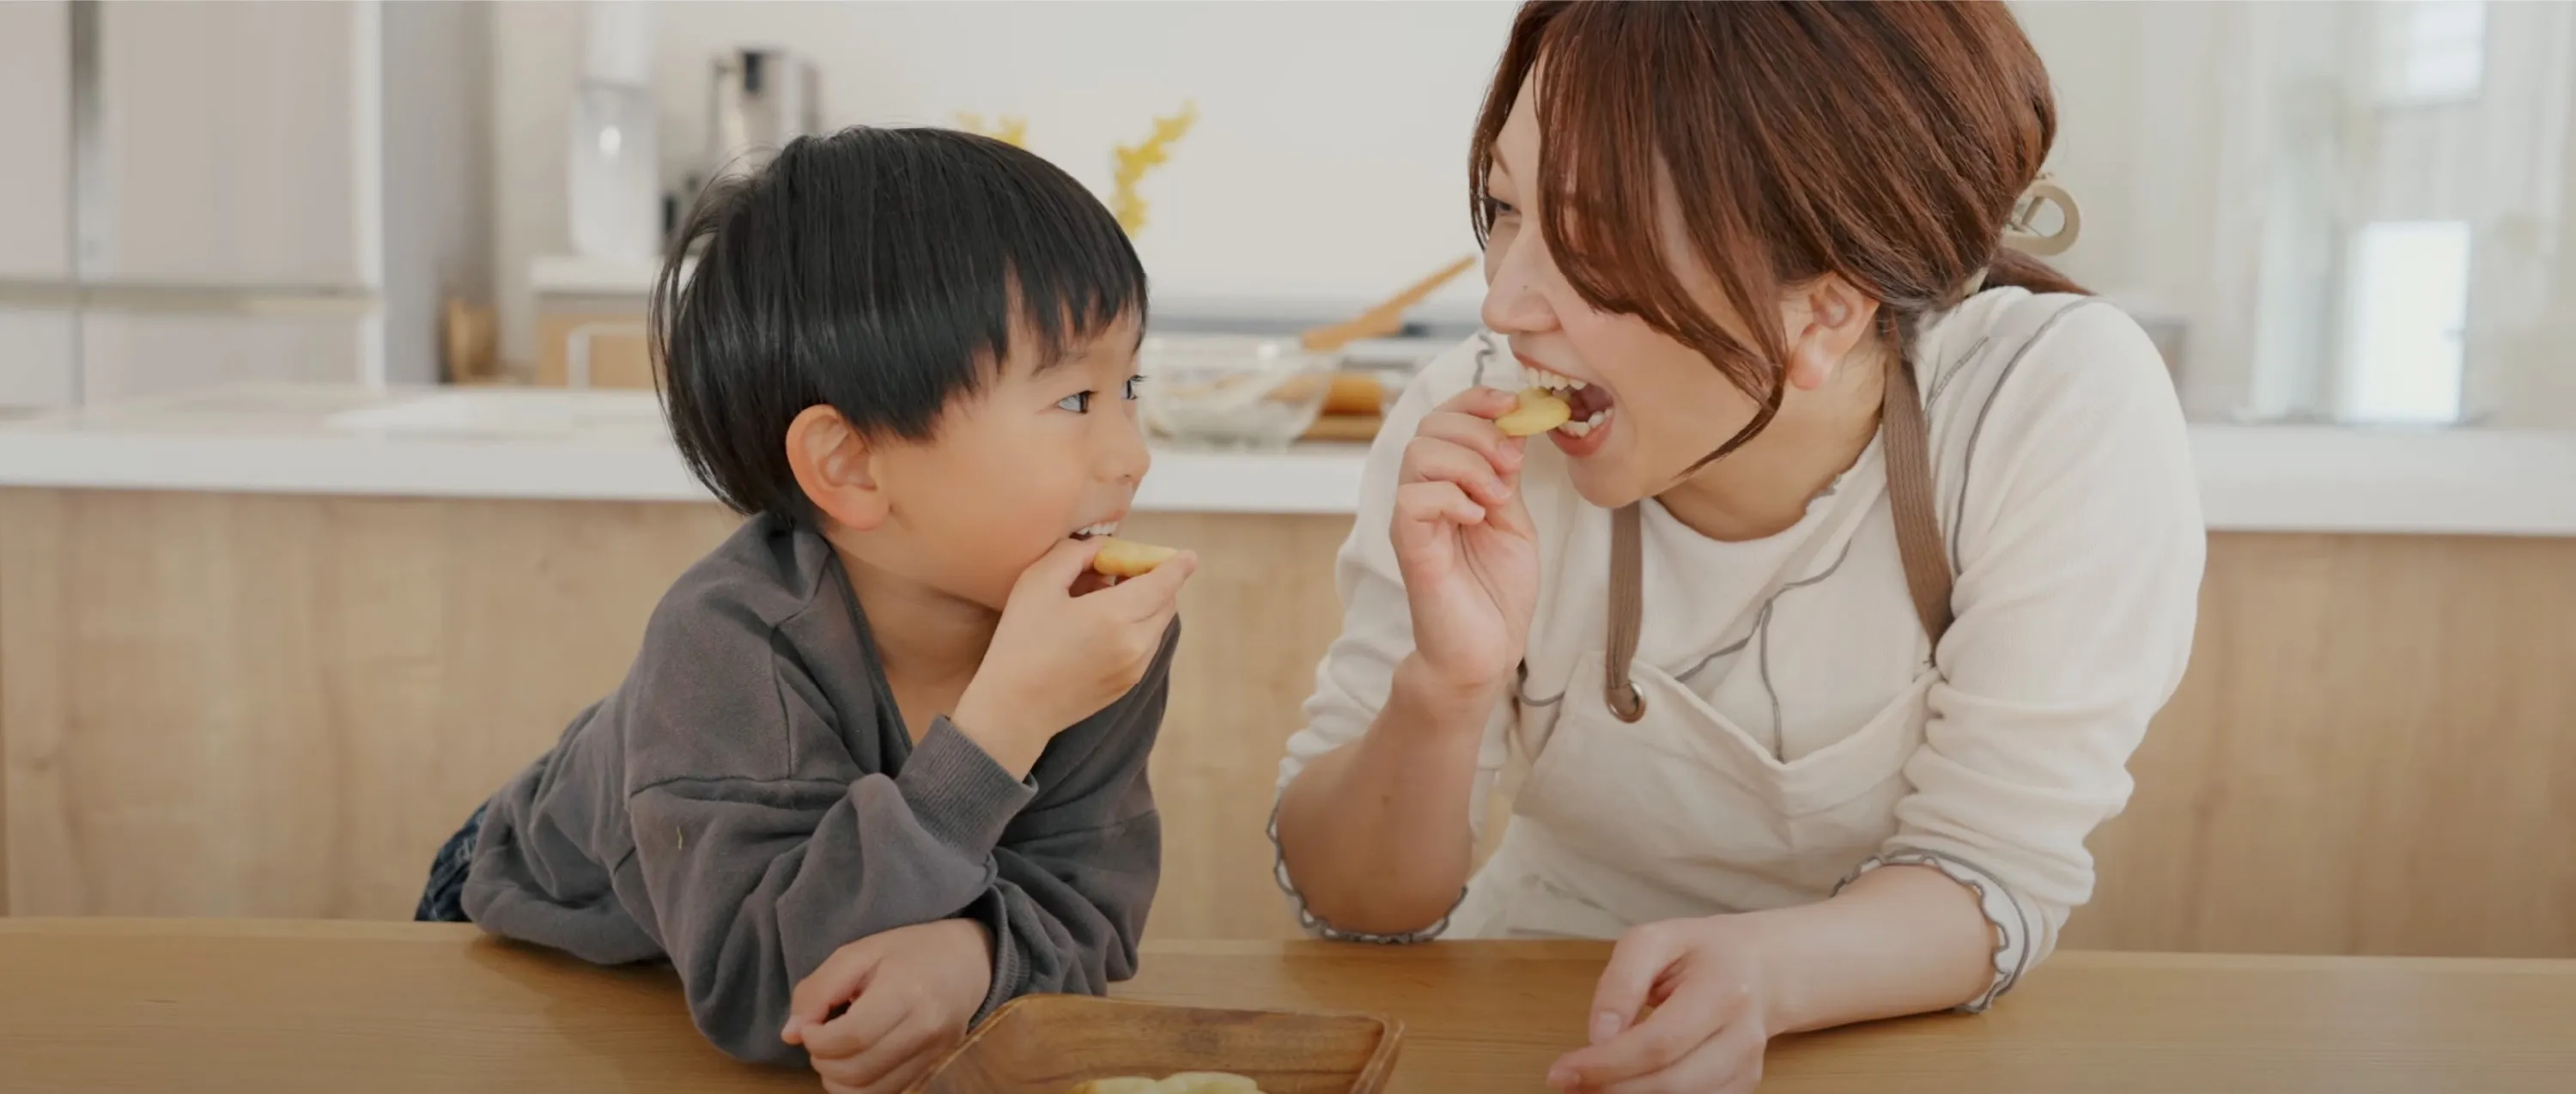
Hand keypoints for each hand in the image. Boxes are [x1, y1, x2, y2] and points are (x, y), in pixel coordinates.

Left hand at [782, 919, 994, 1093]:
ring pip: (870, 1092)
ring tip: (835, 1053)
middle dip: (822, 1061)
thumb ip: (818, 990)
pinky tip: (855, 1063)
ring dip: (837, 1081)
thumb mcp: (859, 953)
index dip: (816, 1040)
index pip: (851, 1037)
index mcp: (907, 991)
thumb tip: (790, 1033)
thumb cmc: (909, 952)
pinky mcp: (933, 1069)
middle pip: (857, 1070)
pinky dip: (860, 1088)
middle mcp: (926, 1028)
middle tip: (819, 1039)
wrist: (966, 961)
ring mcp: (934, 1054)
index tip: (808, 1027)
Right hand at [952, 536, 1197, 776]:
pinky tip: (1099, 626)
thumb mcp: (1039, 582)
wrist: (1014, 709)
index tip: (1188, 556)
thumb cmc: (1021, 641)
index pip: (1165, 583)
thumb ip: (1075, 553)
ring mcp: (1136, 668)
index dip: (1178, 565)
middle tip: (1123, 569)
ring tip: (1101, 598)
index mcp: (1118, 615)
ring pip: (1156, 625)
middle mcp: (1137, 643)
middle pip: (1166, 602)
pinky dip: (1135, 627)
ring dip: (1144, 604)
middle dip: (1155, 581)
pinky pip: (1145, 646)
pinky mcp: (1127, 685)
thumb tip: (1102, 548)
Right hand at [1390, 387, 1541, 699]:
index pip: (1446, 418)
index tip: (1514, 405)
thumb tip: (1514, 428)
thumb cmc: (1497, 591)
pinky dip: (1452, 497)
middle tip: (1511, 464)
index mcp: (1448, 483)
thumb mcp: (1514, 520)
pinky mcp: (1410, 547)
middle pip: (1429, 426)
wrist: (1486, 650)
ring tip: (1497, 495)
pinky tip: (1477, 517)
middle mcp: (1424, 494)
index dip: (1476, 400)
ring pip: (1419, 454)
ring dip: (1469, 463)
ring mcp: (1413, 520)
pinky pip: (1414, 498)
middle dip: (1479, 431)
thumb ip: (1506, 476)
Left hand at [1547, 917, 1778, 1093]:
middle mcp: (1743, 1034)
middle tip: (1571, 1082)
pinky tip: (1625, 1086)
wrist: (1761, 967)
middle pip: (1672, 1083)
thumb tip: (1600, 1036)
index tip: (1562, 1071)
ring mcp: (1747, 1066)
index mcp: (1723, 989)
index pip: (1659, 1042)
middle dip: (1613, 1089)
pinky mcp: (1743, 1085)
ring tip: (1594, 1084)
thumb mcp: (1653, 940)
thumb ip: (1621, 983)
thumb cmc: (1699, 952)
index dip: (1607, 1064)